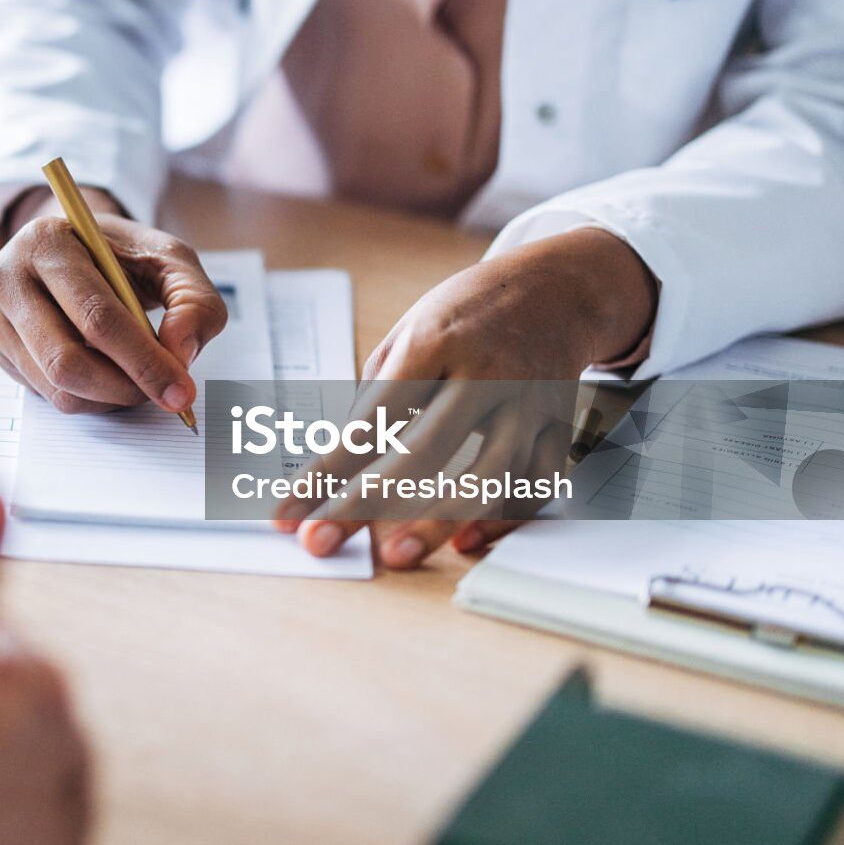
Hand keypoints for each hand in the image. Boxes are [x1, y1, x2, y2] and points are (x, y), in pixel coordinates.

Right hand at [0, 186, 225, 414]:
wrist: (76, 248)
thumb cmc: (123, 254)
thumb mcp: (170, 258)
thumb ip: (193, 301)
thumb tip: (179, 354)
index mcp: (45, 242)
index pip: (94, 314)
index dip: (143, 359)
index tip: (182, 390)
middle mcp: (8, 279)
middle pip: (66, 361)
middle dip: (126, 388)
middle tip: (166, 394)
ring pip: (57, 388)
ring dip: (111, 398)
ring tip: (141, 378)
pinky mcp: (0, 352)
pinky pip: (49, 396)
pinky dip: (92, 398)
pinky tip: (111, 373)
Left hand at [275, 228, 656, 568]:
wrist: (553, 290)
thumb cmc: (464, 314)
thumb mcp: (409, 332)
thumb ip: (379, 397)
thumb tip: (342, 467)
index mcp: (435, 342)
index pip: (372, 418)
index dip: (325, 470)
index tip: (288, 510)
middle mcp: (486, 373)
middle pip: (426, 449)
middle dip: (367, 502)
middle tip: (323, 540)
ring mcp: (526, 403)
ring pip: (488, 475)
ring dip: (437, 522)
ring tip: (395, 554)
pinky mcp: (555, 428)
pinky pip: (532, 485)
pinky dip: (501, 519)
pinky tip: (465, 540)